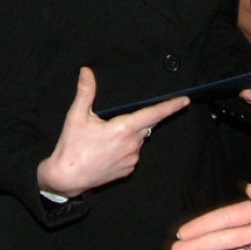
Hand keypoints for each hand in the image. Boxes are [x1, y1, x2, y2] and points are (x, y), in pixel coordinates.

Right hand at [36, 67, 188, 198]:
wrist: (66, 178)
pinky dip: (123, 147)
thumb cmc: (71, 147)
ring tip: (102, 138)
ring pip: (137, 139)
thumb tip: (86, 71)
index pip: (153, 114)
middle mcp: (132, 145)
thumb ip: (85, 91)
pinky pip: (132, 153)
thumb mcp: (76, 116)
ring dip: (127, 134)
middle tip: (111, 123)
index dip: (170, 106)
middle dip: (134, 120)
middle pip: (143, 125)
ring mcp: (131, 159)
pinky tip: (105, 150)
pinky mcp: (127, 170)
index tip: (184, 101)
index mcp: (123, 129)